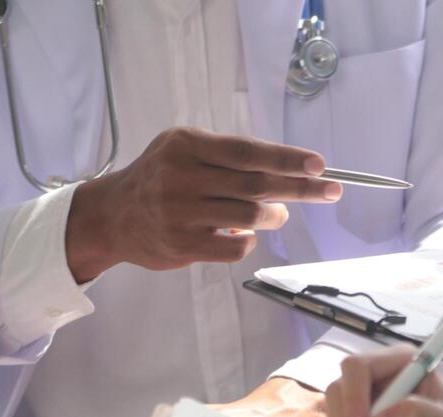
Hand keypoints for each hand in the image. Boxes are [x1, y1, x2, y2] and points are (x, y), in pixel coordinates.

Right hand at [65, 127, 342, 281]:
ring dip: (274, 216)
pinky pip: (235, 246)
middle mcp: (181, 176)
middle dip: (300, 188)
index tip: (318, 165)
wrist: (112, 216)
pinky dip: (249, 240)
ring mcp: (180, 213)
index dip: (287, 159)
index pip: (248, 152)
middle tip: (330, 191)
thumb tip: (284, 173)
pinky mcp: (181, 244)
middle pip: (256, 184)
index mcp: (186, 145)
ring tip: (277, 213)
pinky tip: (246, 234)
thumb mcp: (183, 150)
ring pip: (249, 215)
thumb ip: (226, 157)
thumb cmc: (159, 178)